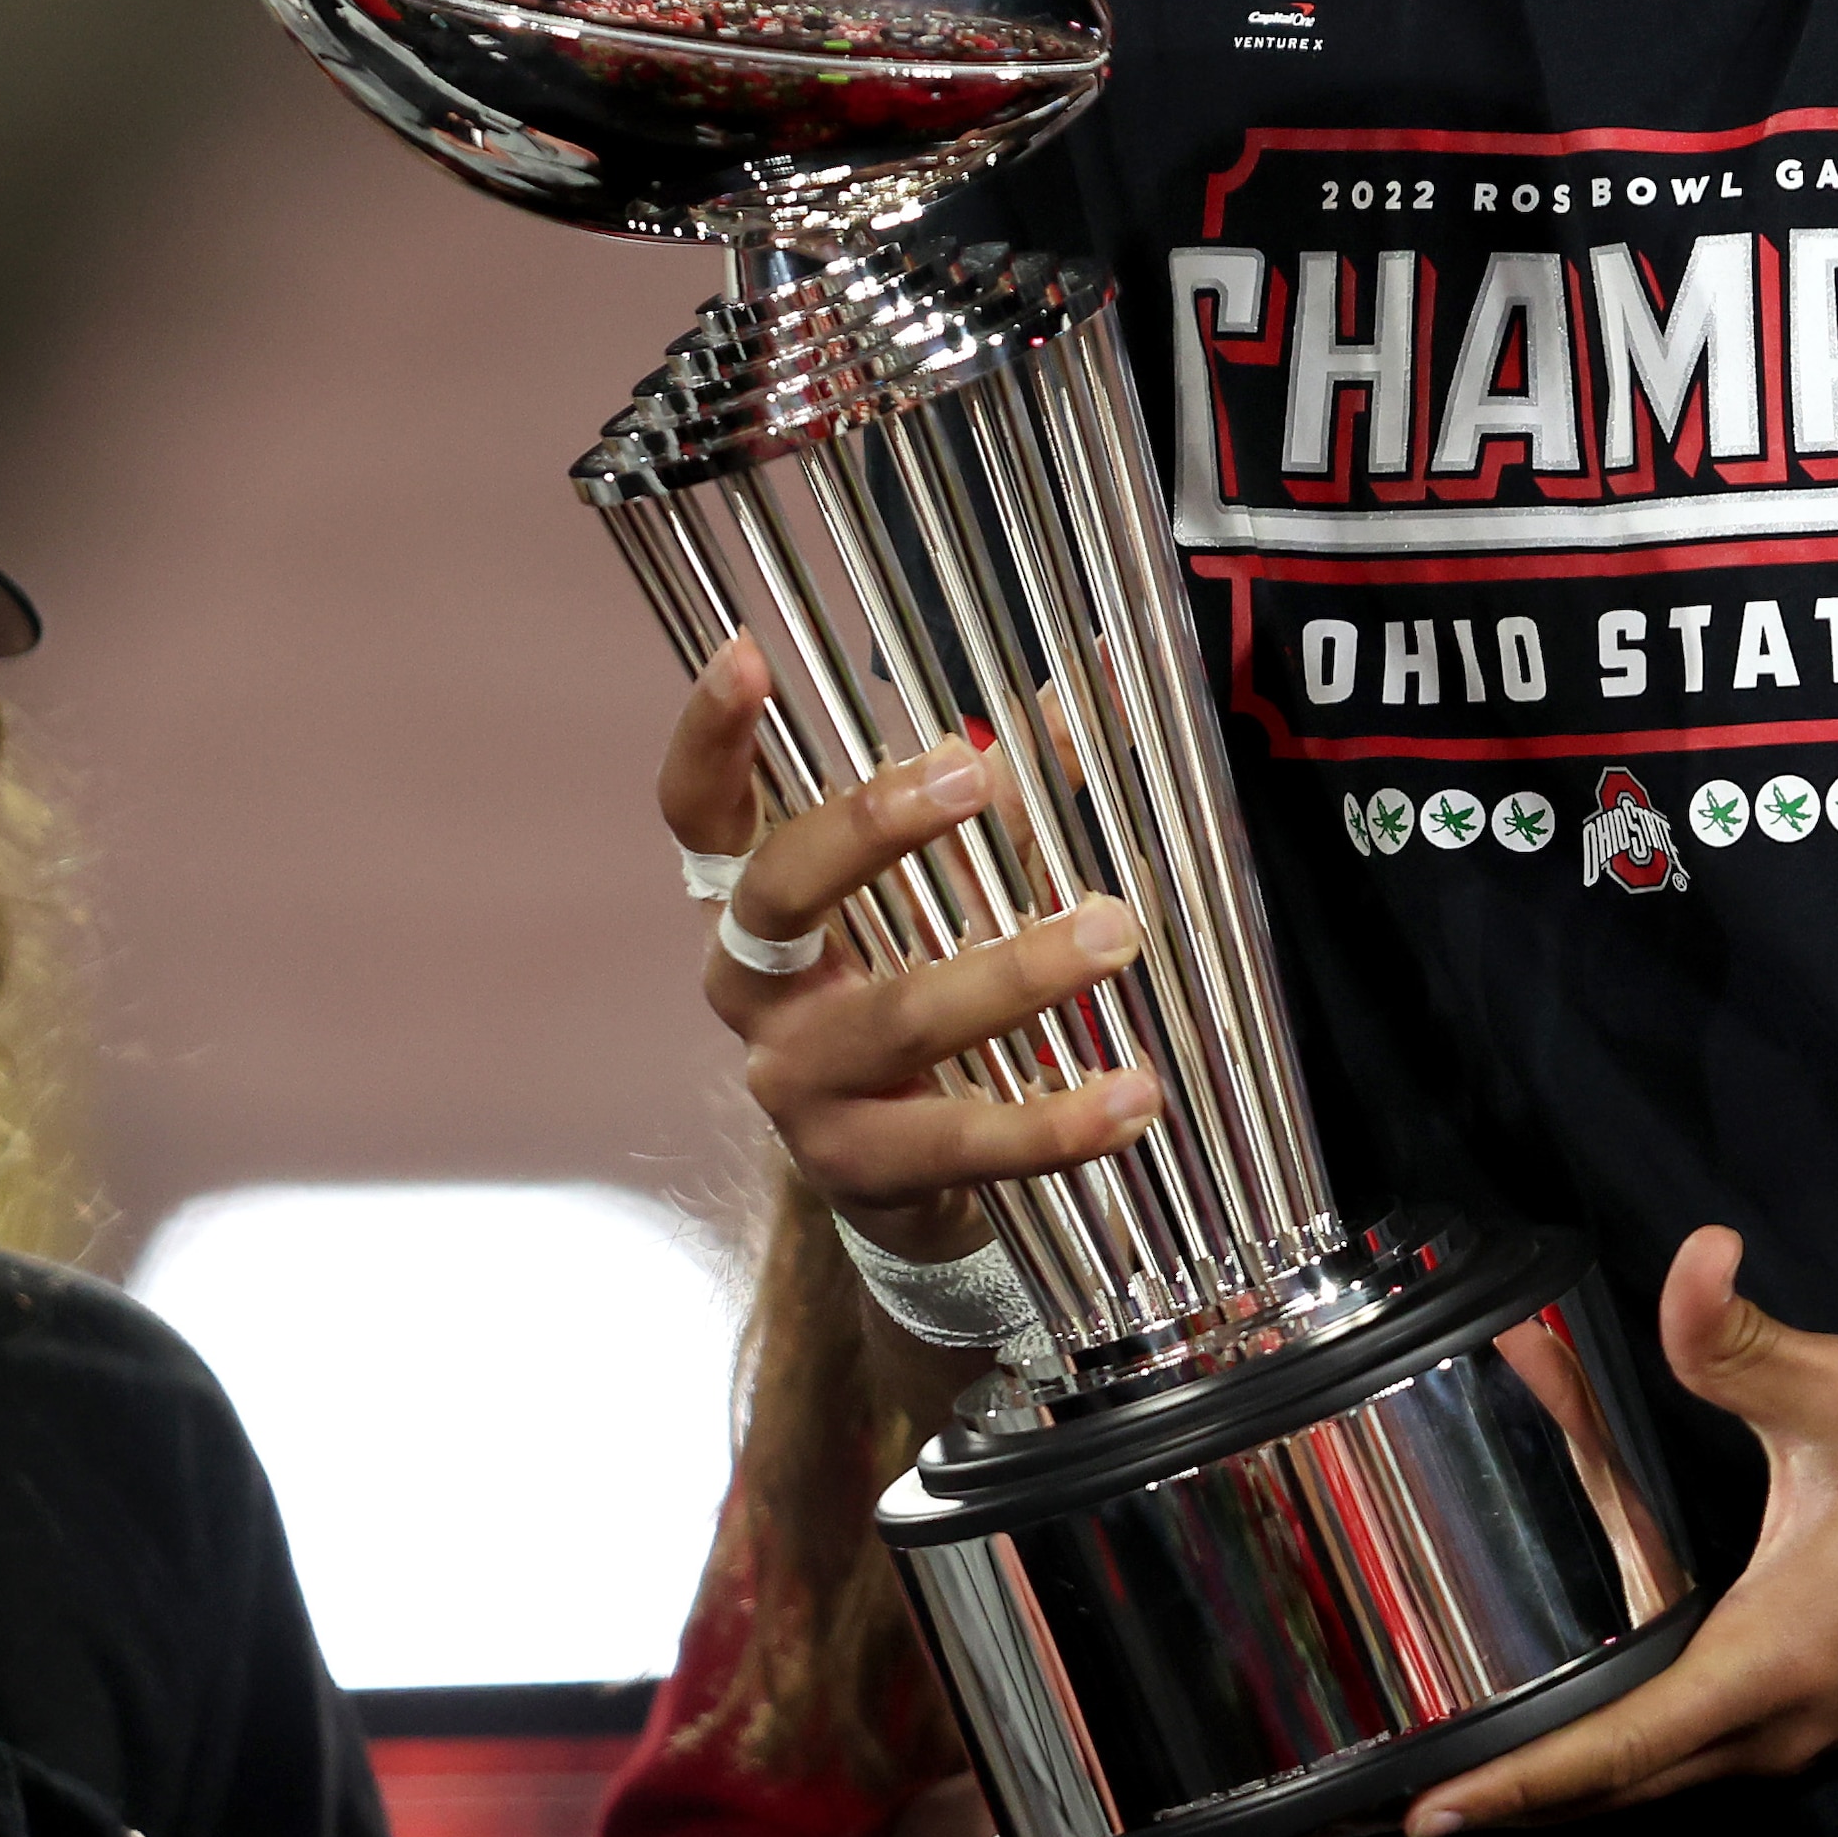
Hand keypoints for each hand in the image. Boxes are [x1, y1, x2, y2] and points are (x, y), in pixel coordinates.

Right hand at [658, 640, 1163, 1255]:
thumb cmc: (917, 993)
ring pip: (896, 1019)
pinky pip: (961, 1140)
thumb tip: (1096, 689)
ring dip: (1014, 972)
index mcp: (758, 907)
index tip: (745, 655)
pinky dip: (1056, 1120)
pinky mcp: (860, 1168)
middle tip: (973, 771)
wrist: (901, 1181)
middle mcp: (755, 990)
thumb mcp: (955, 889)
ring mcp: (797, 1084)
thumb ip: (1019, 794)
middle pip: (783, 892)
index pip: (703, 815)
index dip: (709, 736)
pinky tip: (1134, 1093)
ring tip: (1113, 932)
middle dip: (874, 827)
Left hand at [1405, 1227, 1837, 1836]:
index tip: (1429, 1817)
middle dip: (1518, 1804)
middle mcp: (1781, 1724)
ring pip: (1664, 1783)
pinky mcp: (1824, 1717)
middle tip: (1409, 1808)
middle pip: (1624, 1791)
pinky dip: (1632, 1764)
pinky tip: (1589, 1733)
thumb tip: (1693, 1257)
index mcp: (1772, 1661)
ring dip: (1572, 1788)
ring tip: (1472, 1781)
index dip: (1519, 1784)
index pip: (1620, 1749)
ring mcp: (1807, 1733)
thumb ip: (1743, 1339)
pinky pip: (1704, 1762)